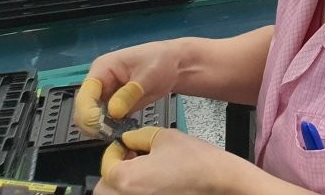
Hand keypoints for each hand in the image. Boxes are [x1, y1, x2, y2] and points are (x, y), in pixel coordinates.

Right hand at [75, 41, 181, 137]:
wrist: (175, 66)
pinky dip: (110, 129)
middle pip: (83, 110)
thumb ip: (130, 92)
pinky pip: (104, 123)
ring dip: (101, 128)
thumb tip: (113, 111)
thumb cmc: (162, 61)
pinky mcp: (113, 108)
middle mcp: (99, 83)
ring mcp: (105, 96)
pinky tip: (122, 130)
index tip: (101, 126)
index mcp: (102, 68)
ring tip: (118, 131)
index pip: (85, 94)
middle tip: (111, 132)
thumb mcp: (148, 74)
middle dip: (93, 124)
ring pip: (91, 119)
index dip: (88, 112)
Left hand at [98, 127, 244, 194]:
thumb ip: (139, 136)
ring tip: (144, 172)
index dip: (115, 151)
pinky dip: (138, 191)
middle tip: (131, 160)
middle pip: (104, 187)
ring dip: (123, 185)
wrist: (220, 183)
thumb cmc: (198, 163)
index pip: (106, 165)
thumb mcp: (165, 137)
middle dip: (114, 172)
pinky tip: (154, 183)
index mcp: (126, 179)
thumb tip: (128, 139)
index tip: (125, 147)